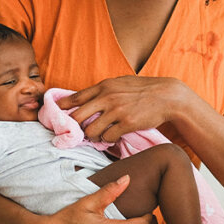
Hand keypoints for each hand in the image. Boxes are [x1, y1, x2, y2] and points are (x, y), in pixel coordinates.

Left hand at [55, 76, 189, 142]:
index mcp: (104, 86)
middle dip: (73, 127)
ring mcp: (117, 111)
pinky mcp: (127, 124)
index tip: (56, 116)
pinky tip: (111, 137)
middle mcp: (107, 98)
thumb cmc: (144, 89)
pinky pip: (107, 138)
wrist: (167, 96)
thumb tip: (85, 98)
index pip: (75, 98)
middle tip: (75, 132)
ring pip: (90, 131)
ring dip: (91, 136)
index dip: (62, 108)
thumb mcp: (121, 82)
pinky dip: (106, 140)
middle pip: (77, 117)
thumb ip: (103, 89)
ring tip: (97, 136)